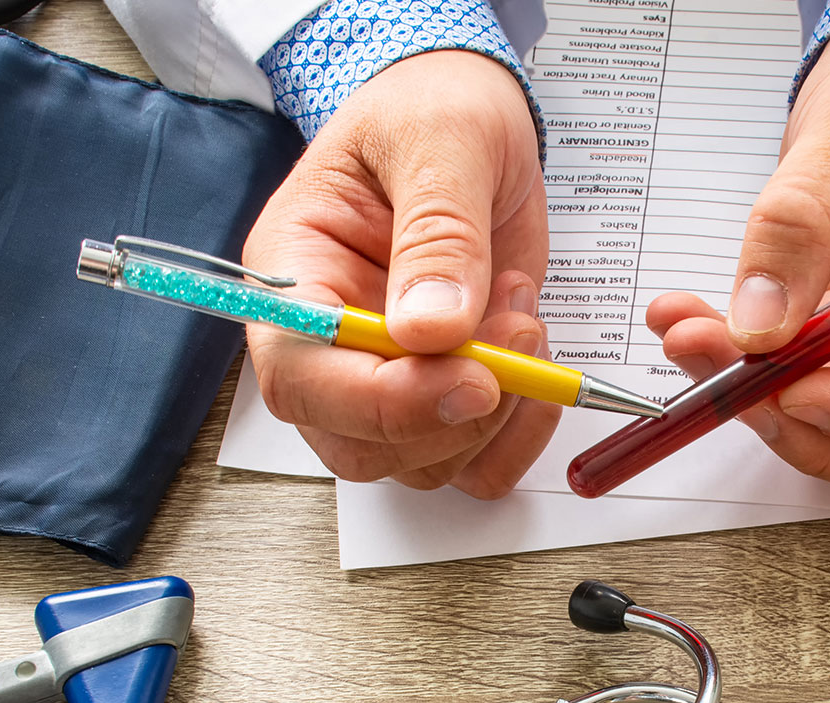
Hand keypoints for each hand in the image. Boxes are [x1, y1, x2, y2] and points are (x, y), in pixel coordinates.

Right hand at [243, 50, 556, 497]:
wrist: (466, 113)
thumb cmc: (431, 111)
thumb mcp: (441, 142)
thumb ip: (438, 232)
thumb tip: (431, 329)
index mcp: (292, 276)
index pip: (302, 376)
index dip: (384, 400)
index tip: (473, 379)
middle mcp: (329, 344)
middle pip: (358, 444)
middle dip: (452, 415)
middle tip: (519, 336)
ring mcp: (388, 375)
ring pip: (423, 463)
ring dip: (498, 415)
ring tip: (523, 313)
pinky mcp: (446, 389)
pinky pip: (476, 461)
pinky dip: (521, 431)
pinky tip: (537, 356)